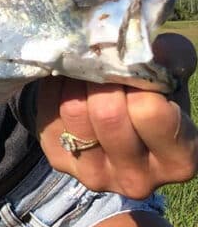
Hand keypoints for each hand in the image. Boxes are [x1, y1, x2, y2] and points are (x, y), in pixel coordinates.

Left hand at [37, 33, 196, 198]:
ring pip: (74, 112)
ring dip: (76, 81)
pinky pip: (47, 113)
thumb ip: (170, 59)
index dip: (136, 80)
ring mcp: (94, 175)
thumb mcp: (170, 77)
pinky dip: (55, 89)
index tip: (131, 66)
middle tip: (103, 62)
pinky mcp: (59, 160)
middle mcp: (137, 179)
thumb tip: (141, 46)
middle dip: (102, 78)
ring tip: (86, 69)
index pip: (150, 112)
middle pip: (107, 114)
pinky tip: (67, 82)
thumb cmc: (152, 97)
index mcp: (178, 160)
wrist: (114, 116)